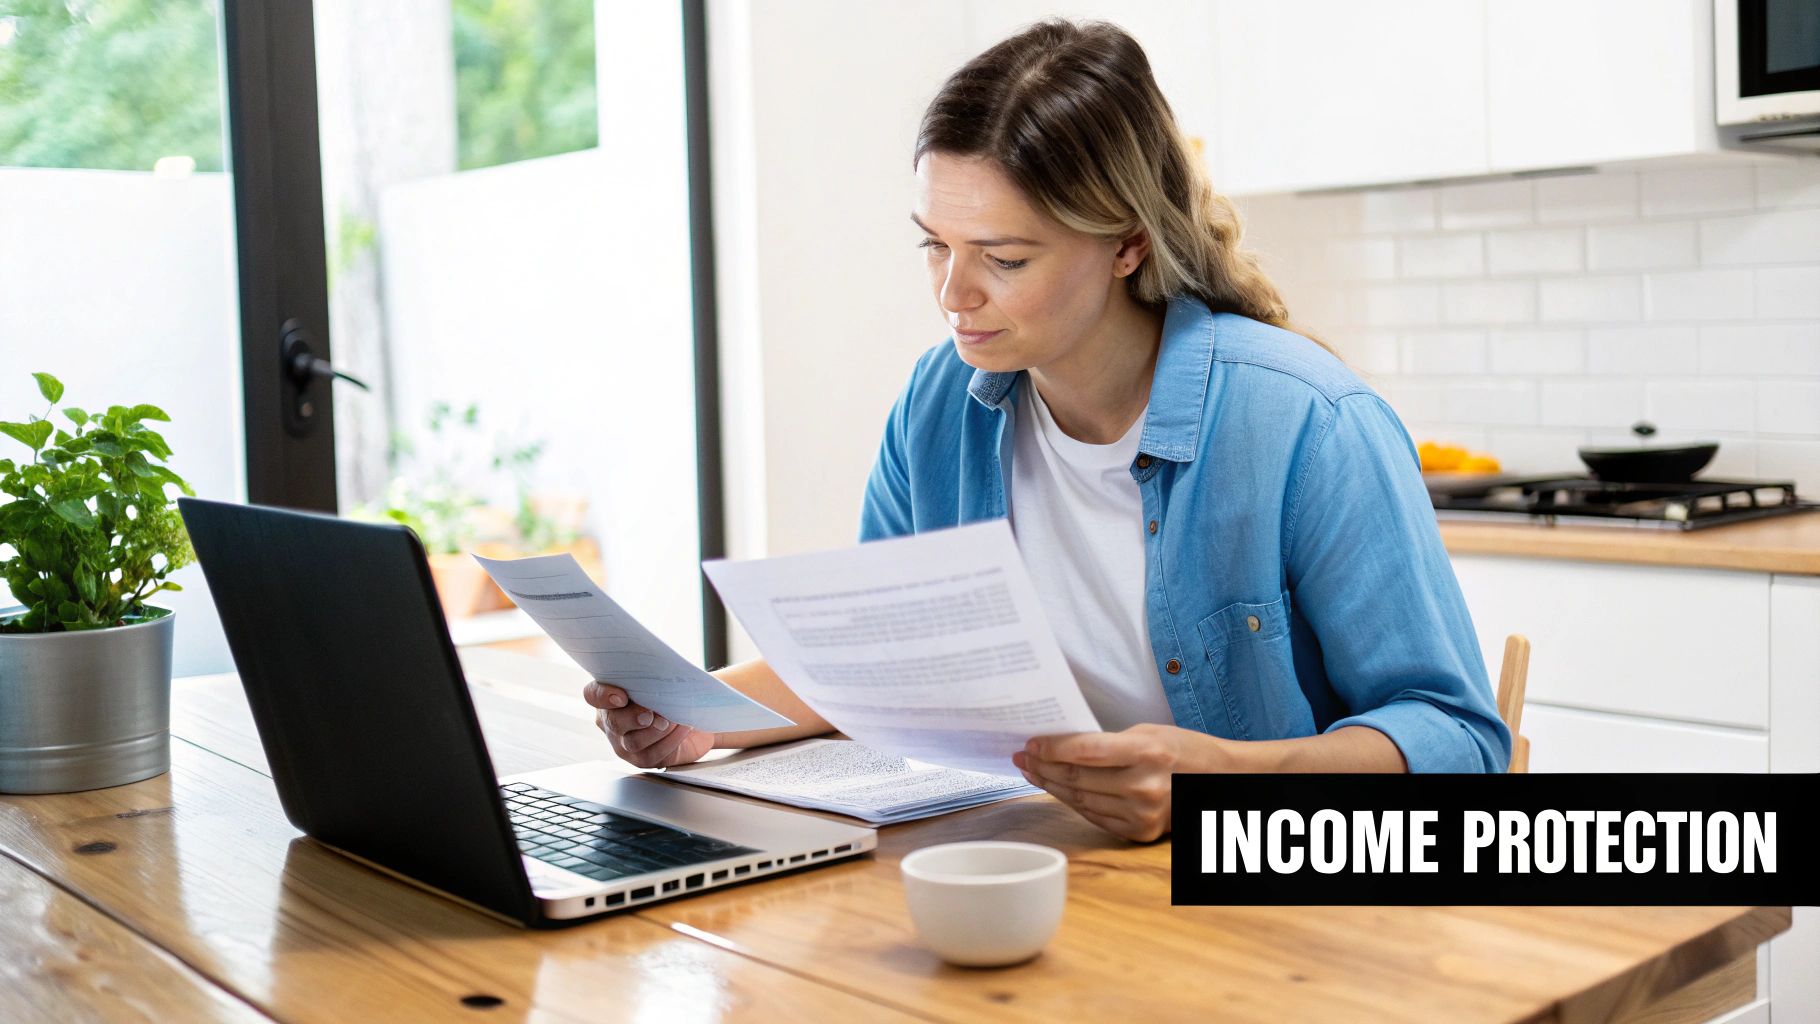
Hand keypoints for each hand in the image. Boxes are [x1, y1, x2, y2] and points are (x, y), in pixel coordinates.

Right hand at [582, 681, 716, 768]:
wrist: (696, 712)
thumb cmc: (675, 690)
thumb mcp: (665, 675)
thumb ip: (655, 672)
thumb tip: (659, 670)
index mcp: (610, 694)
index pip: (593, 694)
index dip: (603, 696)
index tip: (622, 697)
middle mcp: (612, 720)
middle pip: (613, 722)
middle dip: (634, 717)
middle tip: (652, 713)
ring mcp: (624, 742)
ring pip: (632, 742)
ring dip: (657, 729)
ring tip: (674, 718)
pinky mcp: (641, 759)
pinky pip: (651, 754)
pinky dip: (670, 741)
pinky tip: (682, 728)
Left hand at [1012, 723, 1224, 841]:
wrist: (1221, 782)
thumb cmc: (1183, 750)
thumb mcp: (1148, 733)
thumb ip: (1108, 742)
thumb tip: (1060, 746)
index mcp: (1147, 752)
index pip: (1084, 751)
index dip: (1051, 749)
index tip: (1030, 743)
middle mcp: (1143, 786)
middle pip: (1077, 778)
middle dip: (1043, 767)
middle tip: (1022, 758)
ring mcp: (1142, 814)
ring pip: (1081, 800)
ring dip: (1052, 786)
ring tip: (1034, 772)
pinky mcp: (1140, 832)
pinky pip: (1095, 817)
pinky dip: (1074, 803)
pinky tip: (1059, 790)